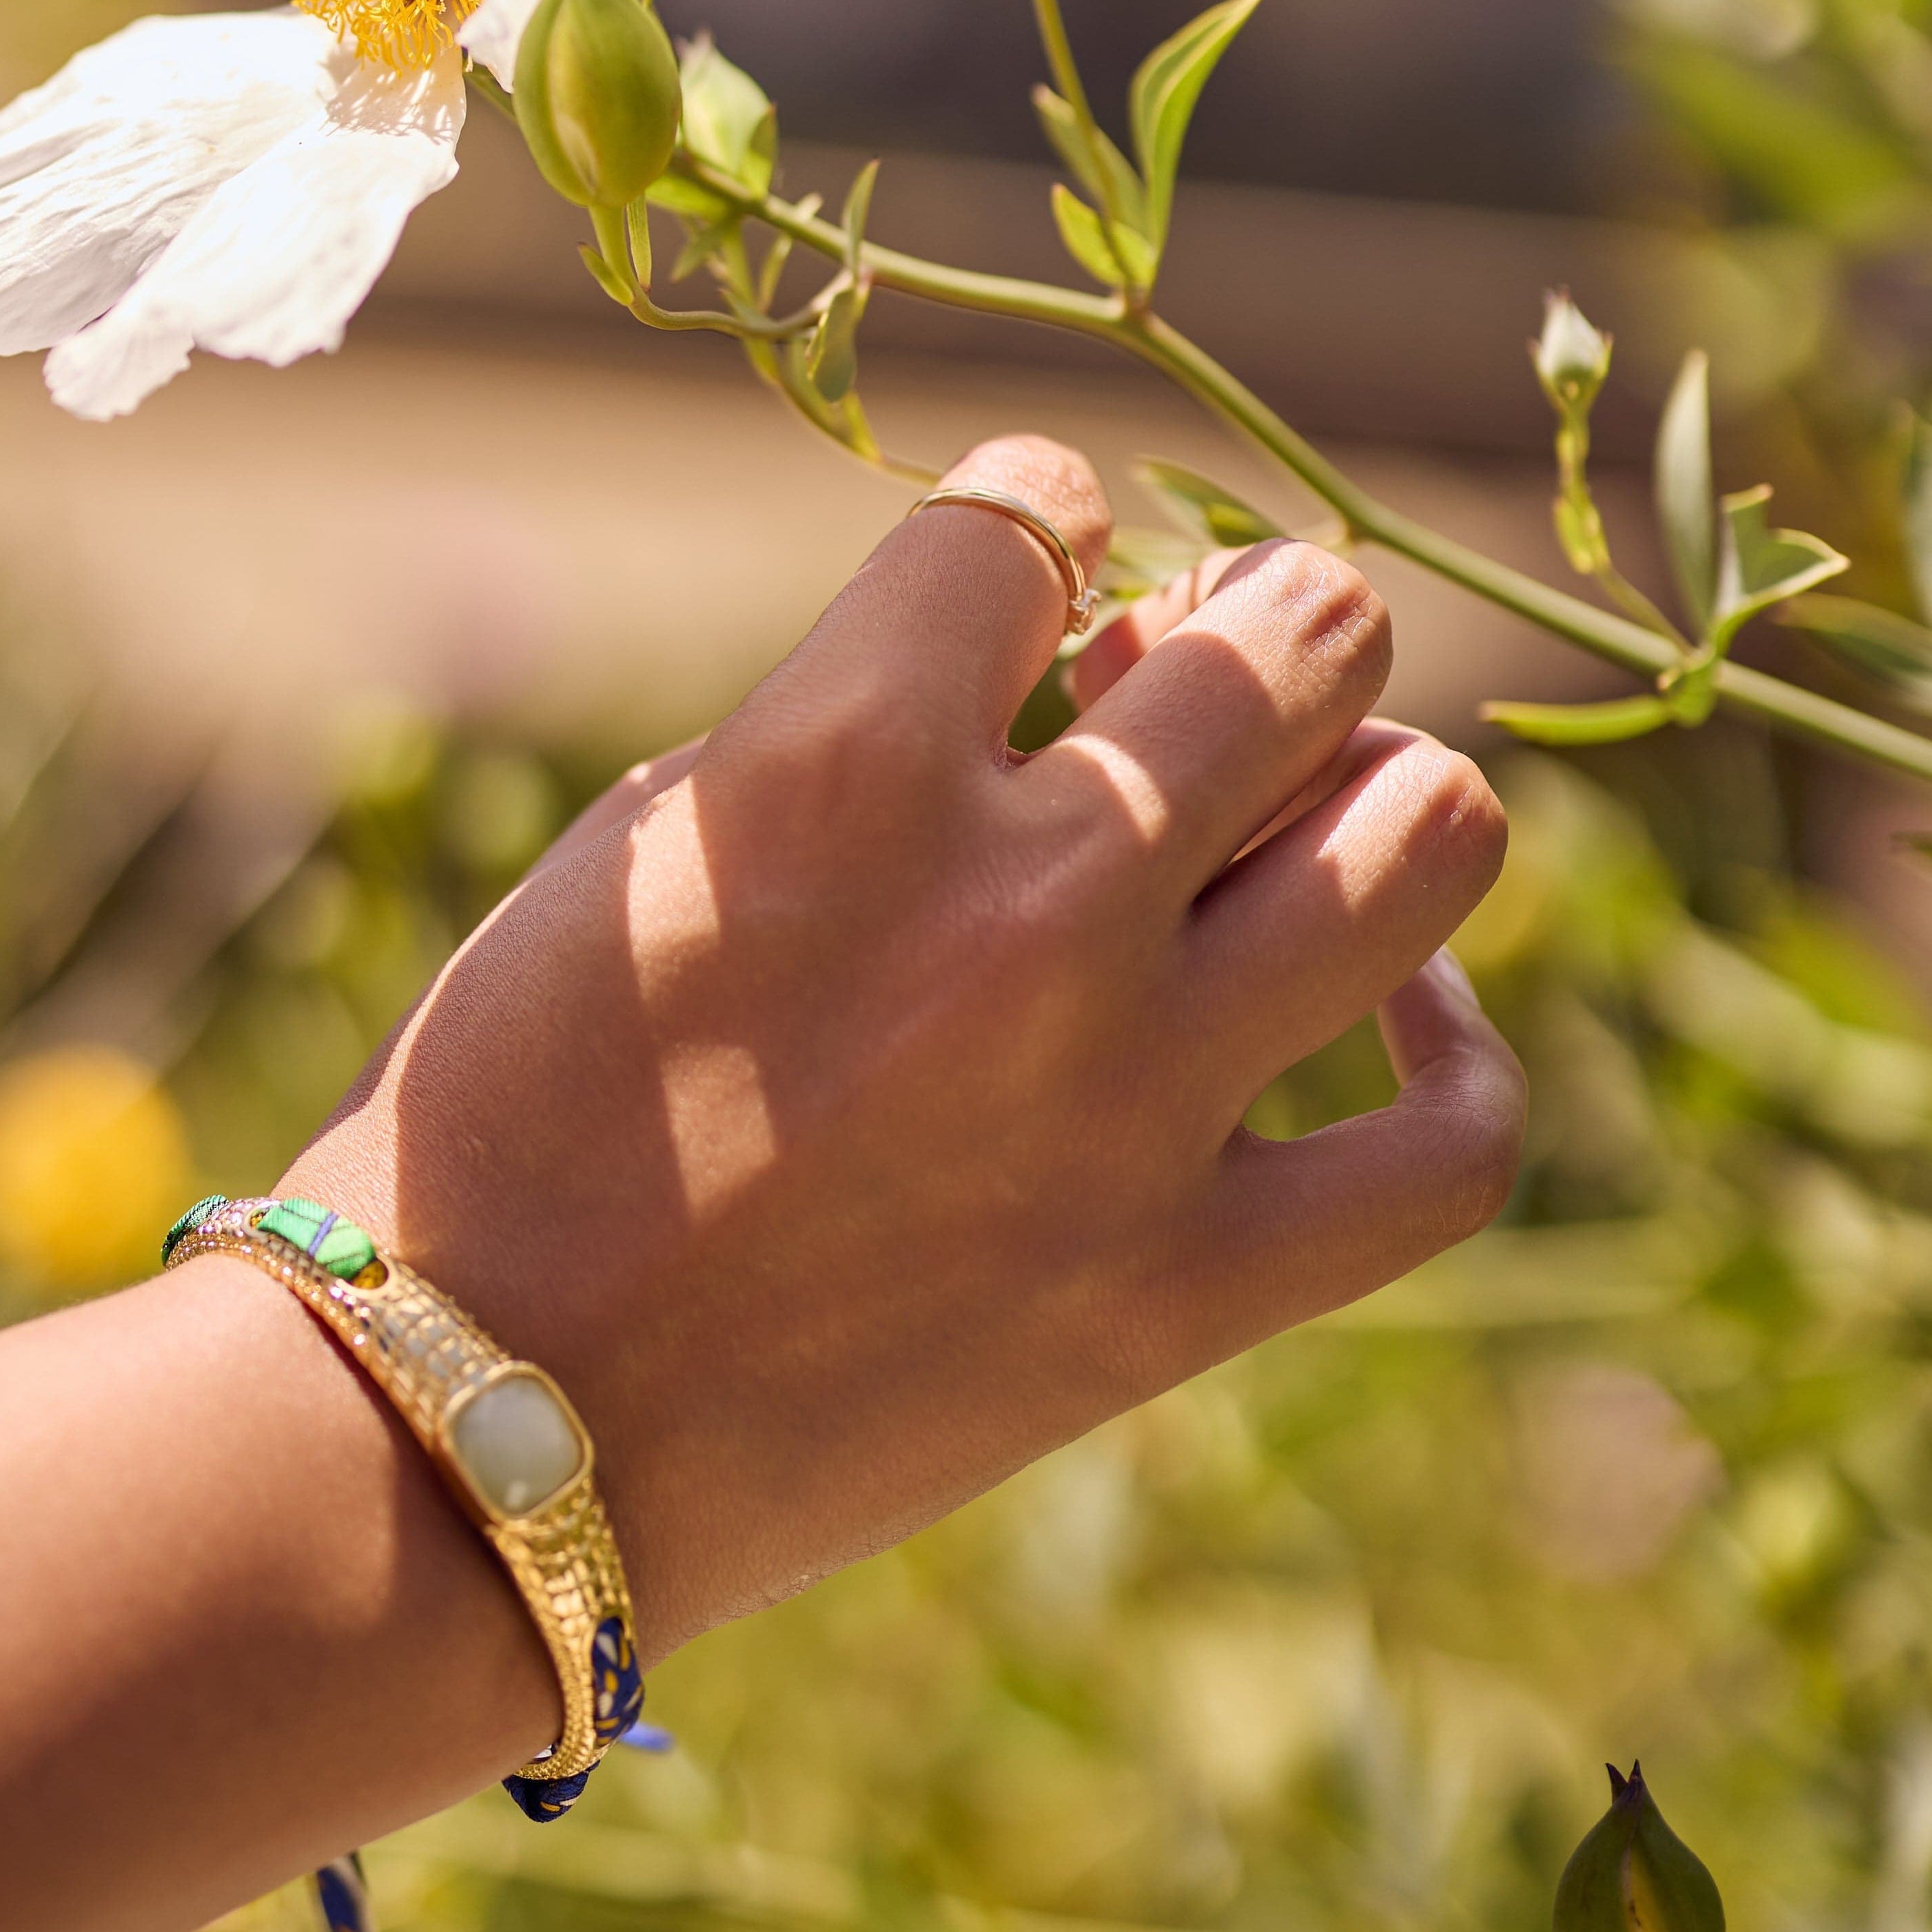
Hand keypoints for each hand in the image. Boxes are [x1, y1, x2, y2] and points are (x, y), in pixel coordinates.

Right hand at [287, 432, 1522, 1649]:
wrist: (479, 1425)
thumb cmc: (522, 1110)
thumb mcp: (654, 841)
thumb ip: (859, 728)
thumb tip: (1056, 671)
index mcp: (846, 760)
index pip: (1041, 506)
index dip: (1033, 523)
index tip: (1011, 588)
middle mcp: (1026, 900)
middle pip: (1297, 633)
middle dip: (1251, 616)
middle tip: (1192, 675)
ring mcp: (1131, 1097)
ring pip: (1429, 830)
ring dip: (1370, 782)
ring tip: (1299, 814)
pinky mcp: (1186, 1286)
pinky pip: (1451, 1146)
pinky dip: (1450, 1052)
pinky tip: (1382, 1008)